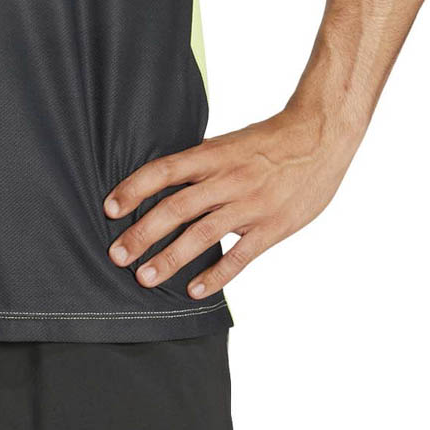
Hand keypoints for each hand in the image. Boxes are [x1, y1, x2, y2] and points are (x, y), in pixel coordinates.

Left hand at [102, 108, 358, 298]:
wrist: (320, 139)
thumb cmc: (271, 140)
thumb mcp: (230, 142)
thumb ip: (202, 163)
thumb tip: (167, 180)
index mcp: (213, 155)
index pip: (164, 171)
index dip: (134, 189)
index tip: (110, 208)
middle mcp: (227, 179)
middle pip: (176, 208)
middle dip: (143, 233)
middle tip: (117, 255)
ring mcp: (249, 205)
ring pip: (202, 235)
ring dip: (171, 258)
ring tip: (146, 278)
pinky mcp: (272, 227)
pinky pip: (240, 256)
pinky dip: (216, 275)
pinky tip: (195, 291)